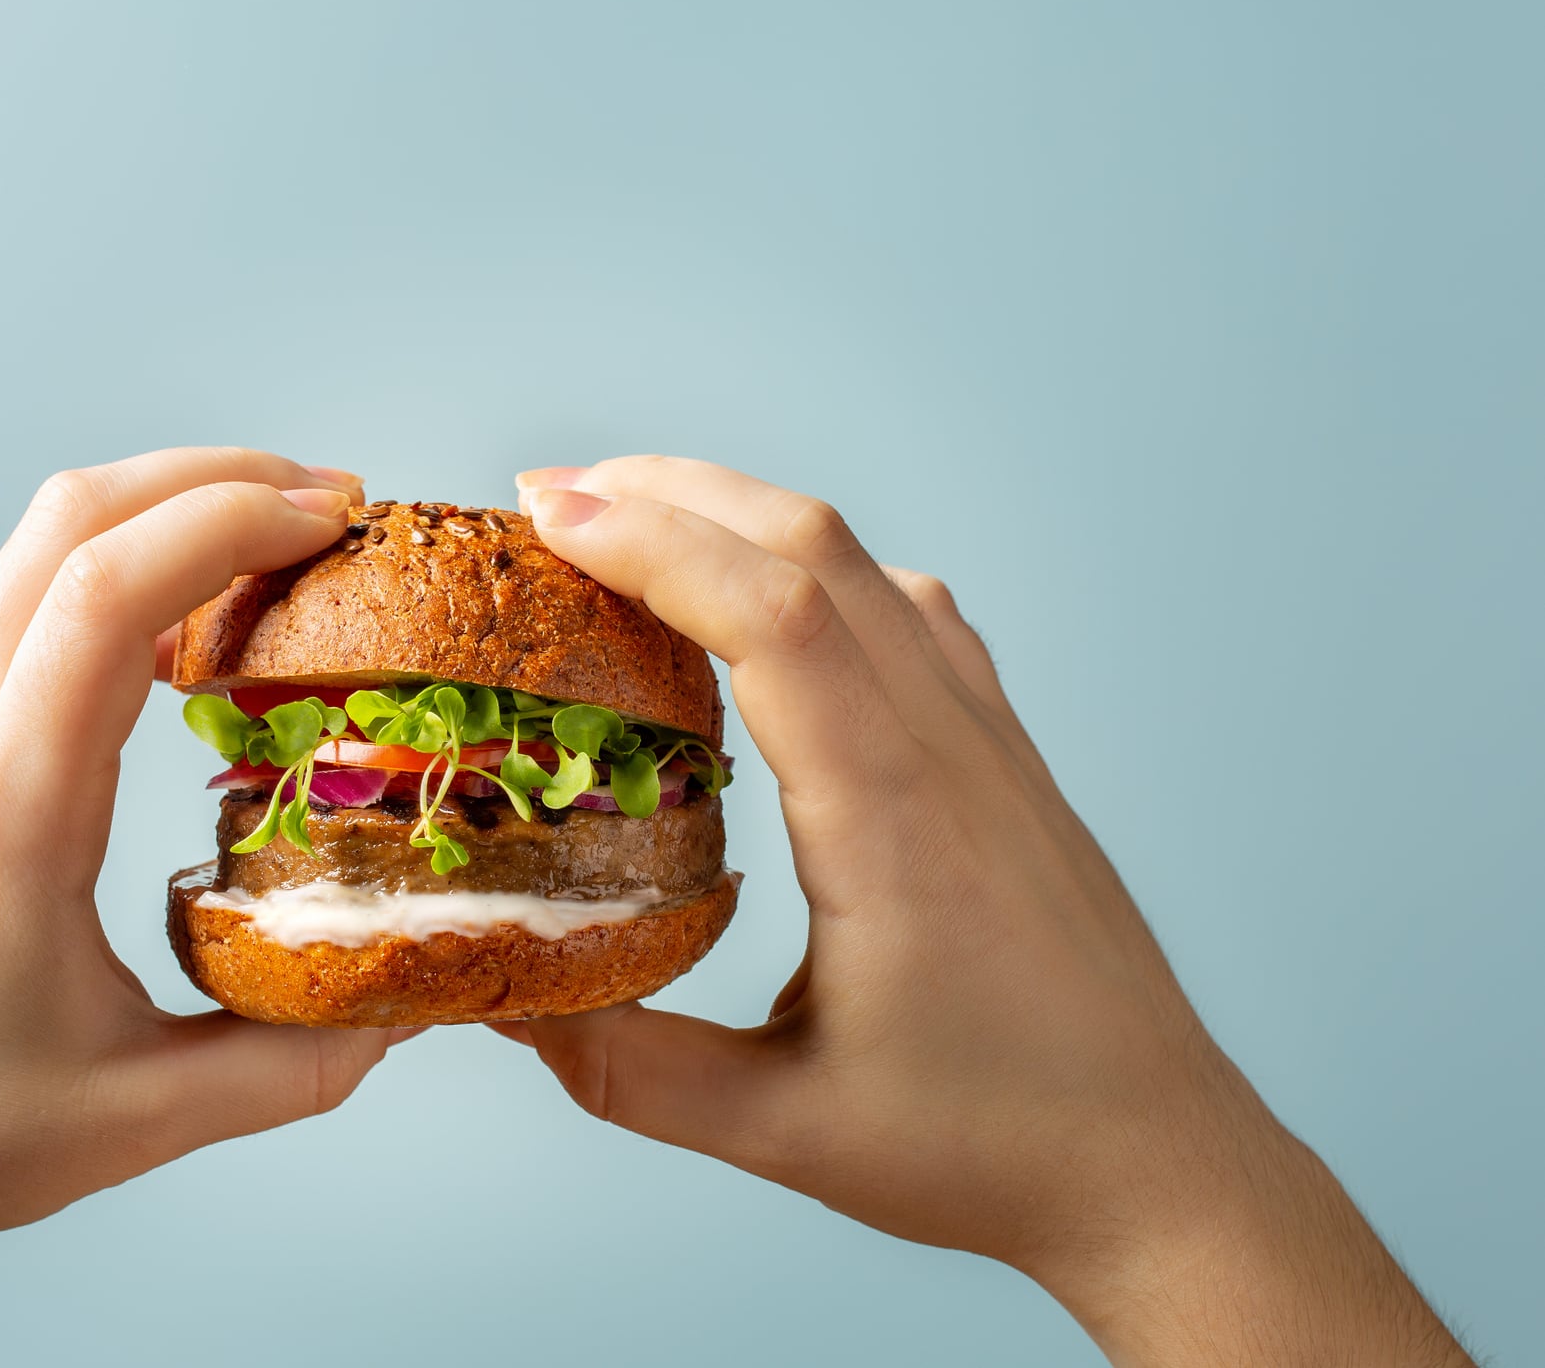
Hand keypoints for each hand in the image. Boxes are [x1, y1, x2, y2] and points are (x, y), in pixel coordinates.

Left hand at [0, 448, 406, 1367]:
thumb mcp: (133, 1117)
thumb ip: (288, 1064)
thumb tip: (402, 1013)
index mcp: (0, 807)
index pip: (108, 590)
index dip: (231, 520)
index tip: (334, 513)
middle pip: (67, 523)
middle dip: (209, 477)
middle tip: (327, 501)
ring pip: (32, 560)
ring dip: (158, 525)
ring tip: (270, 562)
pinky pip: (13, 625)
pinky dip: (111, 591)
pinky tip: (178, 656)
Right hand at [502, 457, 1469, 1366]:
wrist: (1159, 1164)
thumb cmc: (991, 1149)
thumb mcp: (785, 1131)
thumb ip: (628, 1068)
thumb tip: (499, 1003)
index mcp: (894, 824)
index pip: (776, 619)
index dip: (657, 545)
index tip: (549, 515)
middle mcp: (952, 752)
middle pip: (816, 549)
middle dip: (673, 494)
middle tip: (549, 496)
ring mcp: (992, 742)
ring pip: (868, 565)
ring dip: (744, 517)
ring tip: (634, 520)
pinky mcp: (1008, 756)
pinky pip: (911, 612)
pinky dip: (815, 568)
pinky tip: (767, 599)